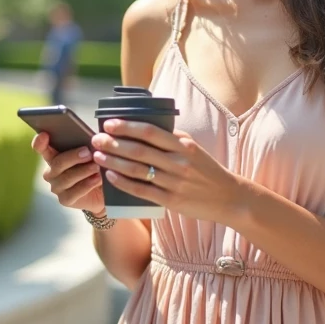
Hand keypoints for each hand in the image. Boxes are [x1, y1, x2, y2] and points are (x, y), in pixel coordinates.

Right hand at [32, 132, 105, 215]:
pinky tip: (97, 179)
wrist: (102, 191)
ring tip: (96, 166)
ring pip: (66, 178)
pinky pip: (73, 192)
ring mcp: (56, 187)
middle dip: (73, 157)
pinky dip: (87, 184)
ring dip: (83, 171)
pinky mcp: (65, 199)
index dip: (40, 142)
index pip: (41, 148)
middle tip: (88, 152)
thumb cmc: (94, 166)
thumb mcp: (91, 154)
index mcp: (53, 156)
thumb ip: (86, 146)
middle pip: (57, 163)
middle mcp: (51, 172)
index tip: (45, 134)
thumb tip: (91, 139)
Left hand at [91, 119, 246, 223]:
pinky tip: (110, 177)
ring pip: (136, 170)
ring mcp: (173, 182)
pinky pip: (141, 190)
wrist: (228, 197)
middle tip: (96, 140)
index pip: (150, 132)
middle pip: (138, 150)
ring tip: (98, 156)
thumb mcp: (194, 149)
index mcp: (184, 146)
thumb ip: (173, 138)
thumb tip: (145, 127)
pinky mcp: (170, 200)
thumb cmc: (207, 170)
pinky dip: (123, 183)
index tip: (109, 123)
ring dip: (113, 162)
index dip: (127, 127)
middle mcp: (178, 162)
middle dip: (113, 144)